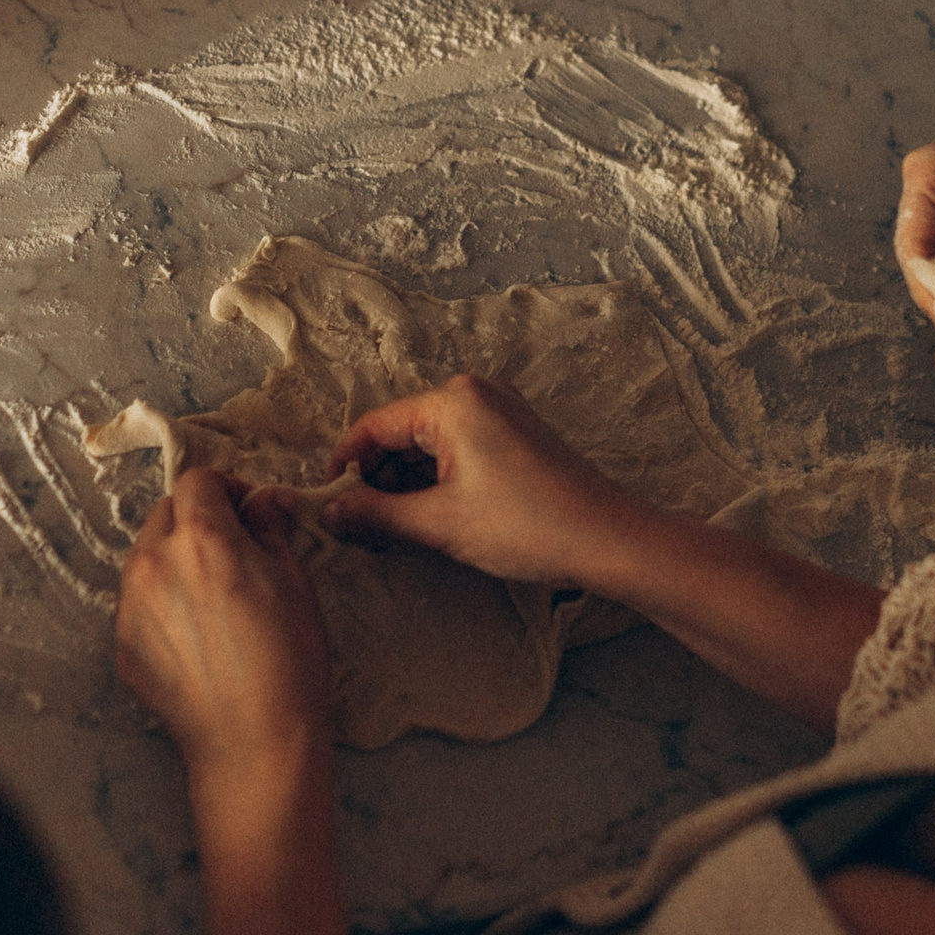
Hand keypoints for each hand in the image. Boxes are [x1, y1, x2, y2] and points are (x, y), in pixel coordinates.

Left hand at [116, 469, 333, 779]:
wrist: (254, 740)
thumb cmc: (288, 662)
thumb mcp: (295, 583)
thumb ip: (272, 529)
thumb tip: (267, 500)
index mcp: (202, 539)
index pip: (197, 481)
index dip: (226, 489)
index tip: (247, 510)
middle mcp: (154, 563)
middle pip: (166, 513)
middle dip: (197, 520)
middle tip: (233, 550)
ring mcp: (131, 605)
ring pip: (146, 557)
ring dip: (175, 559)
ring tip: (213, 596)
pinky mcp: (122, 643)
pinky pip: (139, 603)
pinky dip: (163, 603)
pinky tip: (198, 635)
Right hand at [320, 375, 646, 589]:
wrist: (608, 541)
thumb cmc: (529, 526)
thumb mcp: (439, 524)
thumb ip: (375, 515)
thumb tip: (328, 512)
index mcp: (453, 401)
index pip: (374, 427)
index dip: (344, 468)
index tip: (325, 505)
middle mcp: (475, 394)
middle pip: (400, 434)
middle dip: (375, 481)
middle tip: (355, 530)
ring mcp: (498, 413)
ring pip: (427, 447)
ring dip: (404, 487)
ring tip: (388, 534)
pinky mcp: (514, 437)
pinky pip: (456, 452)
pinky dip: (435, 484)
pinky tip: (425, 522)